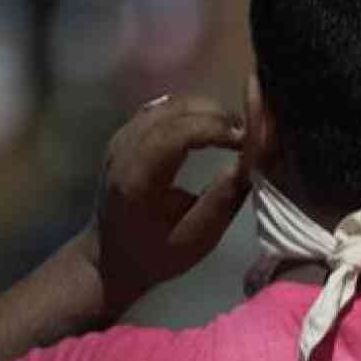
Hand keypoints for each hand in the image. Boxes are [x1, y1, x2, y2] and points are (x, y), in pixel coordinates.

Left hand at [82, 92, 253, 315]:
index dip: (217, 128)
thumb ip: (223, 199)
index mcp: (137, 179)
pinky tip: (210, 128)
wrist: (109, 258)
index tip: (248, 140)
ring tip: (234, 131)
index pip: (177, 133)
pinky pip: (163, 108)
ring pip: (170, 102)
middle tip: (248, 135)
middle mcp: (123, 150)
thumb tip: (251, 160)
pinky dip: (192, 111)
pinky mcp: (125, 134)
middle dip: (218, 115)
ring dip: (207, 110)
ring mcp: (121, 137)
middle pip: (175, 110)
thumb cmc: (155, 255)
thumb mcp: (196, 239)